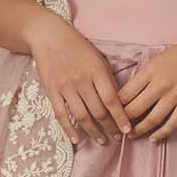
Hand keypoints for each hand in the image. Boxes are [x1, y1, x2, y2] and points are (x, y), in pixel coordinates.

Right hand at [26, 15, 131, 145]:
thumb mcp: (97, 58)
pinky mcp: (51, 91)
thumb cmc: (77, 47)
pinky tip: (77, 140)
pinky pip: (61, 115)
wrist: (48, 36)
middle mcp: (81, 80)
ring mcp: (65, 87)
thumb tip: (119, 102)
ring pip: (82, 116)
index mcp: (96, 70)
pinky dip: (69, 130)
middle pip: (98, 111)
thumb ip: (107, 79)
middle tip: (117, 137)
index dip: (121, 117)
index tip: (127, 130)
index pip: (112, 100)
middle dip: (110, 127)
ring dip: (93, 132)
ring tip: (102, 141)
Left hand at [119, 29, 176, 140]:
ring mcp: (175, 95)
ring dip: (139, 130)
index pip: (125, 94)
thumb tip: (129, 94)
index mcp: (149, 70)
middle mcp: (160, 84)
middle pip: (134, 109)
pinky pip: (172, 123)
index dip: (115, 107)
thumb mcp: (157, 59)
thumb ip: (143, 76)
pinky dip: (161, 133)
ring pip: (152, 119)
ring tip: (132, 135)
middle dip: (123, 122)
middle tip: (118, 128)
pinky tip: (153, 138)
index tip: (111, 114)